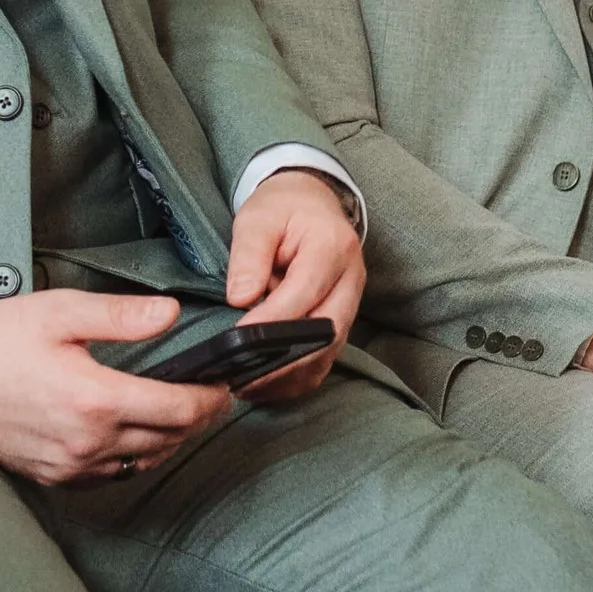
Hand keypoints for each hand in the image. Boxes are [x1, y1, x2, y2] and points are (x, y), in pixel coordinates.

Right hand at [0, 289, 234, 485]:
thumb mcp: (60, 312)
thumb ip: (121, 316)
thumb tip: (170, 314)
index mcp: (95, 399)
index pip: (178, 411)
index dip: (209, 400)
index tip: (222, 386)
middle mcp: (87, 441)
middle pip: (167, 440)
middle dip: (195, 419)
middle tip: (207, 397)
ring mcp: (69, 465)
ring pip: (142, 461)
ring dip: (167, 440)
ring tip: (177, 414)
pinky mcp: (53, 477)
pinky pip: (110, 475)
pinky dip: (132, 457)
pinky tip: (133, 435)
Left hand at [223, 169, 365, 402]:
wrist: (311, 204)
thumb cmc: (283, 210)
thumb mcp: (257, 218)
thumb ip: (249, 256)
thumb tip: (241, 298)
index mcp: (333, 247)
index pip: (306, 291)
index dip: (274, 319)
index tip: (240, 337)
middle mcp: (351, 279)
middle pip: (327, 331)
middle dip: (284, 360)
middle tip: (242, 377)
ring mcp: (351, 303)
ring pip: (329, 353)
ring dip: (290, 375)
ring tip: (248, 386)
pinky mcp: (342, 322)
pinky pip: (326, 360)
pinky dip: (298, 378)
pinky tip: (266, 386)